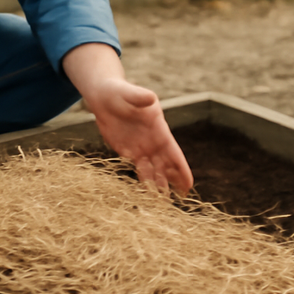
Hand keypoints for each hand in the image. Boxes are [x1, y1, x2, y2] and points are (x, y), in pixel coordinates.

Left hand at [62, 43, 192, 195]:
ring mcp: (141, 147)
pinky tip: (147, 193)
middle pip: (166, 165)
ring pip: (153, 170)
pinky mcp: (127, 151)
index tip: (189, 184)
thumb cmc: (119, 91)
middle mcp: (153, 141)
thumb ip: (140, 96)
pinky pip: (138, 168)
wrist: (105, 96)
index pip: (173, 152)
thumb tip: (151, 97)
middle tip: (180, 199)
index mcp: (158, 129)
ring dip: (158, 184)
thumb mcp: (129, 92)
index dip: (181, 168)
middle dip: (173, 180)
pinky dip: (144, 180)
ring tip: (162, 202)